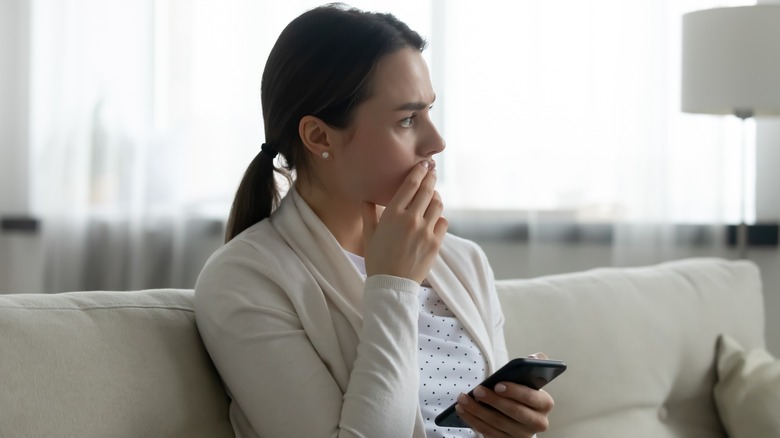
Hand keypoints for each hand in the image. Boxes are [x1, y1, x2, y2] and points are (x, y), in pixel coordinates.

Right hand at [361, 161, 447, 283]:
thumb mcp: (369, 235)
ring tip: (433, 196)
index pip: (410, 185)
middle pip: (427, 190)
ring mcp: (425, 231)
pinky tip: (435, 218)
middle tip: (432, 171)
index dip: (419, 172)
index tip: (423, 164)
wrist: (392, 285)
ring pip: (438, 205)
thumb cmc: (377, 260)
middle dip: (431, 178)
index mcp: (392, 214)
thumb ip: (368, 213)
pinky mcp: (435, 243)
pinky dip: (440, 218)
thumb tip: (365, 197)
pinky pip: (443, 222)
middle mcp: (410, 219)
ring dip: (436, 197)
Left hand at [454, 353, 554, 437]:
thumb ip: (535, 364)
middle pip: (514, 412)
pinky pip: (488, 433)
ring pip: (497, 423)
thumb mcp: (530, 377)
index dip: (514, 391)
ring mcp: (522, 435)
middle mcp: (537, 422)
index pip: (531, 398)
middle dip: (493, 401)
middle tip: (477, 390)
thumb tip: (533, 358)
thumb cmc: (522, 391)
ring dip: (477, 411)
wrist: (520, 414)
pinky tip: (462, 410)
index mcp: (544, 403)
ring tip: (462, 399)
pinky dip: (473, 421)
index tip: (497, 385)